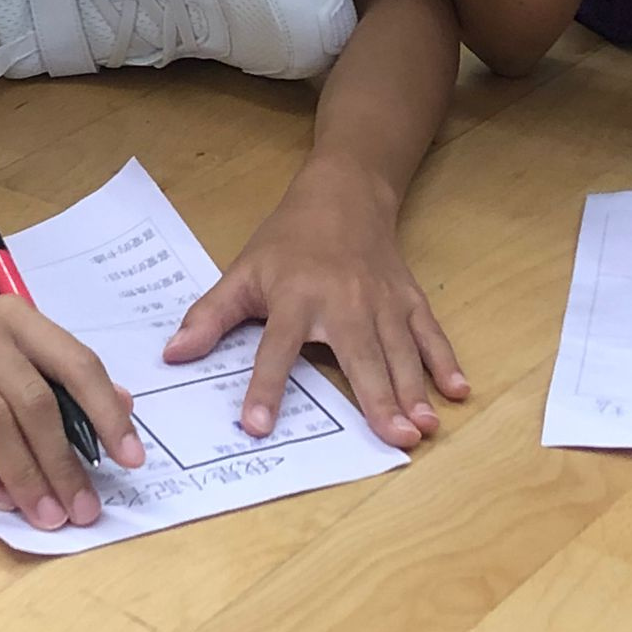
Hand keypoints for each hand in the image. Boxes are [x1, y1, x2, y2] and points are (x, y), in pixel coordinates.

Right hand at [0, 295, 145, 530]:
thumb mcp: (0, 361)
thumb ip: (55, 379)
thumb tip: (124, 406)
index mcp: (14, 315)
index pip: (75, 361)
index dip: (106, 412)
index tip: (131, 459)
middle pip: (35, 397)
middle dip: (64, 460)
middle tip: (83, 507)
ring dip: (25, 474)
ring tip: (46, 513)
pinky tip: (0, 500)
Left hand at [163, 164, 467, 448]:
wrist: (344, 193)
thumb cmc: (290, 239)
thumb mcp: (244, 271)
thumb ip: (211, 316)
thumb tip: (172, 356)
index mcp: (296, 298)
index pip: (276, 348)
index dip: (265, 386)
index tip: (259, 425)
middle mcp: (344, 302)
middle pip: (360, 356)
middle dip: (378, 398)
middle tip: (395, 439)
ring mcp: (383, 301)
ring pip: (401, 351)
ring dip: (414, 390)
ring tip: (424, 428)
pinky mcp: (408, 298)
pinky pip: (430, 333)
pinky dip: (446, 361)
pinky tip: (459, 391)